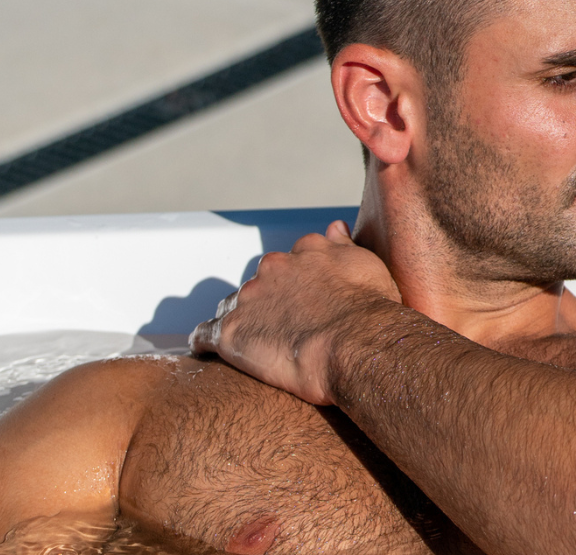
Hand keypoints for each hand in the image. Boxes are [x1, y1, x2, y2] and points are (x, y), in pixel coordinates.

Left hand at [189, 220, 400, 404]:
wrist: (356, 345)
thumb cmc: (370, 310)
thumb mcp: (367, 265)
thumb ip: (344, 245)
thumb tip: (334, 227)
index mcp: (305, 251)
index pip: (291, 262)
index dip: (295, 283)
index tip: (302, 299)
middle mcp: (273, 268)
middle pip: (260, 282)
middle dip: (268, 301)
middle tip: (284, 327)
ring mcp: (249, 299)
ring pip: (234, 305)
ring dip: (242, 319)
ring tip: (251, 342)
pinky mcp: (231, 332)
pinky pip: (206, 333)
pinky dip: (204, 340)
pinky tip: (205, 348)